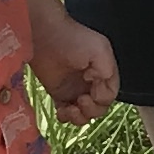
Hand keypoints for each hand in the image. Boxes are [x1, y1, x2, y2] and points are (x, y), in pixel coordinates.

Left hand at [28, 7, 117, 125]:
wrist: (44, 35)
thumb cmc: (72, 39)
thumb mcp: (100, 50)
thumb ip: (108, 72)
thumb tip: (101, 92)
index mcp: (104, 73)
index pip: (110, 96)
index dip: (102, 98)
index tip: (91, 90)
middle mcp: (91, 83)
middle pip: (99, 109)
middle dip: (91, 110)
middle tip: (80, 100)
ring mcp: (75, 90)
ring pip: (84, 115)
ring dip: (79, 118)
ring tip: (69, 109)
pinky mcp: (59, 94)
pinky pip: (67, 114)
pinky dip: (66, 117)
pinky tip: (61, 111)